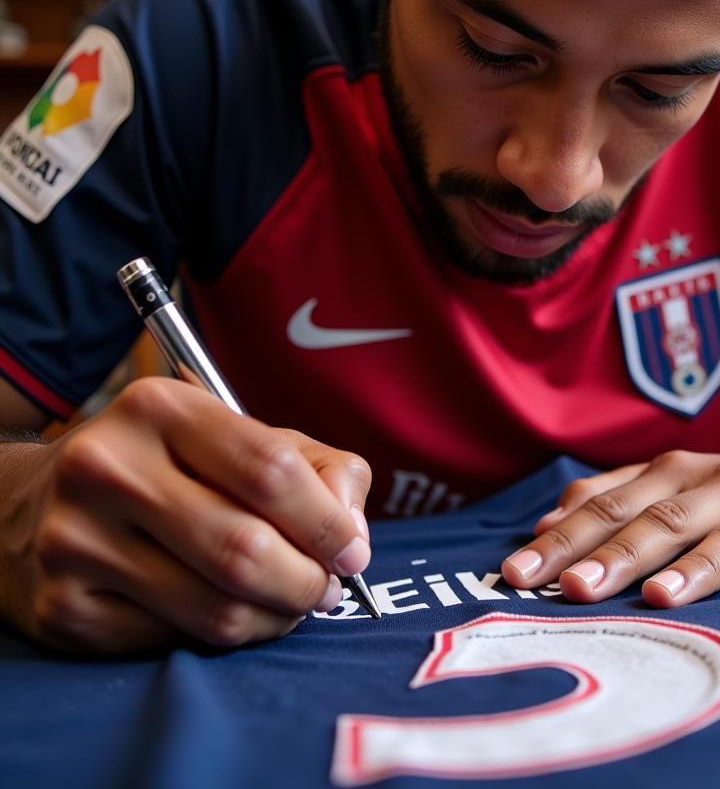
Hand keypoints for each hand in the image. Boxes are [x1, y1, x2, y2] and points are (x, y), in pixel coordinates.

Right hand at [0, 377, 371, 652]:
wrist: (34, 503)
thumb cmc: (167, 465)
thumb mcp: (239, 436)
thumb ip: (318, 468)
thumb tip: (353, 535)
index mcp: (160, 409)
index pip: (270, 470)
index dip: (328, 522)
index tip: (354, 551)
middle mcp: (107, 468)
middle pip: (245, 549)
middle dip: (307, 581)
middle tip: (326, 588)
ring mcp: (75, 541)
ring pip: (216, 609)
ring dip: (274, 617)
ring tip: (289, 602)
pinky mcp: (62, 609)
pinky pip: (176, 642)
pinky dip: (226, 637)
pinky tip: (231, 611)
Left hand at [501, 435, 719, 606]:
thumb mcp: (681, 481)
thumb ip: (618, 497)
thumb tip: (547, 525)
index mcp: (679, 473)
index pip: (611, 505)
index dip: (563, 537)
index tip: (517, 571)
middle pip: (662, 521)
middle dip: (614, 555)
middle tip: (570, 589)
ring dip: (697, 567)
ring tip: (660, 596)